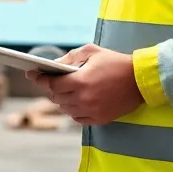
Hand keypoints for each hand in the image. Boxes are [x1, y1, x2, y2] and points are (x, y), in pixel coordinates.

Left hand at [25, 44, 142, 125]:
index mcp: (80, 81)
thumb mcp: (91, 52)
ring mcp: (92, 111)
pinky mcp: (100, 119)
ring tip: (66, 91)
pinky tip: (77, 101)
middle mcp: (83, 99)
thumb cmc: (115, 62)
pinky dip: (74, 111)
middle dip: (52, 88)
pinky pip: (78, 118)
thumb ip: (70, 58)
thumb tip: (54, 65)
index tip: (32, 74)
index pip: (52, 84)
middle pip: (56, 98)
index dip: (40, 79)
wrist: (140, 79)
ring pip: (66, 109)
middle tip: (52, 81)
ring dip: (63, 100)